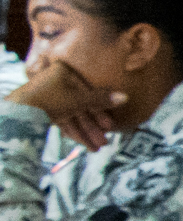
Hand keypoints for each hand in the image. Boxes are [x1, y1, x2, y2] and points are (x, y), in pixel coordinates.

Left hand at [8, 60, 124, 150]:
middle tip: (104, 140)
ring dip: (85, 132)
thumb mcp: (80, 100)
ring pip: (72, 116)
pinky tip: (84, 144)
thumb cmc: (50, 100)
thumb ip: (101, 99)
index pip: (88, 91)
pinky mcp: (41, 109)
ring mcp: (48, 96)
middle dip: (93, 126)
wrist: (18, 113)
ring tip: (96, 148)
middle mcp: (56, 82)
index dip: (100, 110)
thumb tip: (125, 97)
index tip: (109, 125)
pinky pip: (62, 120)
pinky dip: (73, 132)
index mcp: (64, 72)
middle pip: (81, 106)